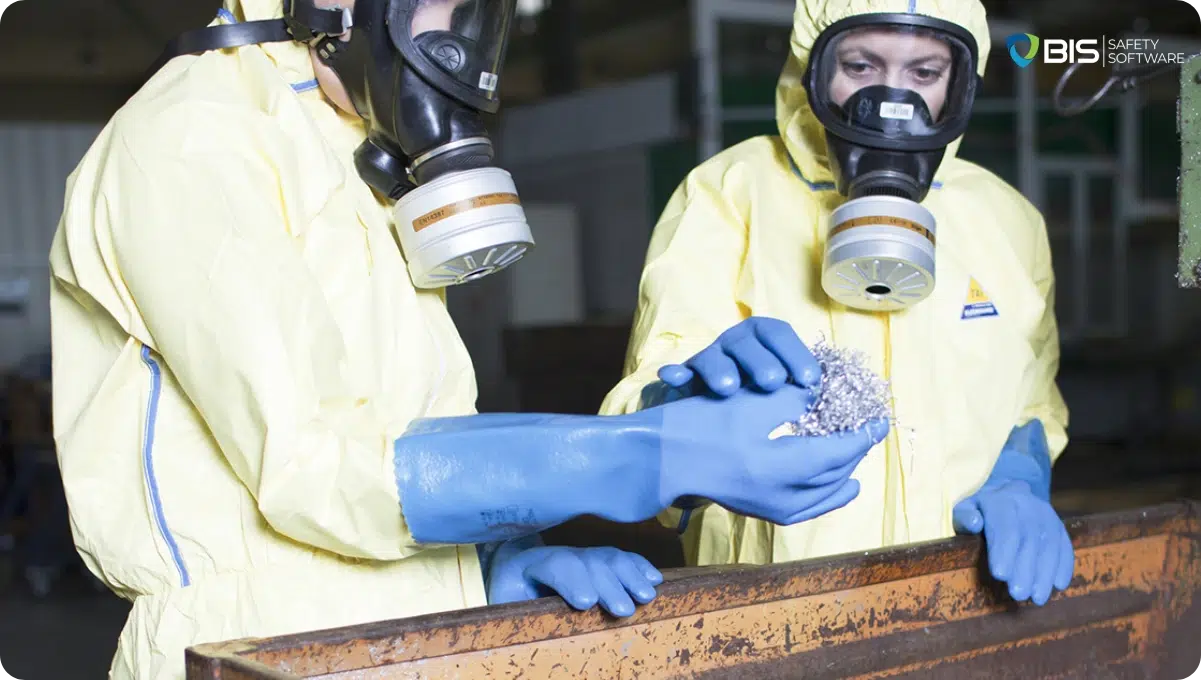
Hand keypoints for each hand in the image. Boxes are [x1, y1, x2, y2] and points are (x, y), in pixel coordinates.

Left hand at [487, 544, 662, 616]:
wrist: (509, 578)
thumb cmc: (507, 604)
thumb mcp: (502, 612)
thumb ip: (519, 617)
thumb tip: (536, 638)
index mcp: (525, 564)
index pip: (553, 563)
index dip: (572, 579)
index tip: (586, 602)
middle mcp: (556, 554)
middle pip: (587, 561)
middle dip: (607, 584)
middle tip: (623, 610)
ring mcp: (579, 554)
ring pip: (607, 556)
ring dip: (629, 575)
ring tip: (647, 596)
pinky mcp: (596, 561)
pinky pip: (621, 558)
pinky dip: (639, 567)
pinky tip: (655, 580)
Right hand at [657, 317, 819, 396]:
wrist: (714, 407)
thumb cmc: (758, 396)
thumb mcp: (783, 388)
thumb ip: (800, 386)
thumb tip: (825, 393)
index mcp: (763, 340)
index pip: (779, 335)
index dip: (796, 354)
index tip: (810, 380)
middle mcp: (736, 343)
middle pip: (747, 343)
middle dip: (761, 361)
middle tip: (772, 383)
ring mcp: (709, 358)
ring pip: (713, 356)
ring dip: (721, 369)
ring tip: (728, 389)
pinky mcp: (685, 376)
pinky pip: (678, 372)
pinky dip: (676, 374)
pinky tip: (673, 379)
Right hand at [658, 384, 886, 524]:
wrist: (659, 460)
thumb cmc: (700, 424)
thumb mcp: (750, 403)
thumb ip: (792, 400)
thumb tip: (822, 395)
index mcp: (784, 468)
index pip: (840, 451)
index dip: (863, 433)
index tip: (881, 417)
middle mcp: (784, 497)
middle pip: (836, 474)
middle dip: (856, 451)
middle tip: (868, 429)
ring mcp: (772, 509)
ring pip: (825, 495)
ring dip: (844, 474)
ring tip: (858, 458)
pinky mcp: (761, 512)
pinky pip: (809, 507)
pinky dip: (827, 495)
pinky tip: (836, 487)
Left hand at [954, 480, 1073, 605]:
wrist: (1008, 493)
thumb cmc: (980, 510)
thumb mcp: (965, 509)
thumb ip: (964, 517)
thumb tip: (974, 523)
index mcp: (1001, 500)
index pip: (1005, 527)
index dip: (1003, 551)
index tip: (1000, 575)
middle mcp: (1027, 505)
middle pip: (1029, 539)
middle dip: (1024, 569)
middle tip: (1019, 595)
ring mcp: (1047, 515)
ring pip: (1050, 545)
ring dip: (1045, 573)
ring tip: (1038, 598)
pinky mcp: (1059, 526)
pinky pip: (1065, 546)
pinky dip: (1063, 566)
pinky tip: (1058, 585)